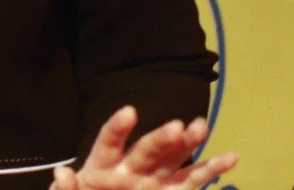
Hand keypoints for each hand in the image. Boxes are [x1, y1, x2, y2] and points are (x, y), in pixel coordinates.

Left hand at [50, 106, 237, 188]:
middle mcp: (131, 168)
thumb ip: (64, 189)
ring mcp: (154, 179)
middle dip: (161, 138)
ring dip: (188, 143)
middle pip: (147, 150)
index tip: (129, 112)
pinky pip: (193, 179)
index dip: (117, 128)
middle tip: (177, 126)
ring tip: (200, 126)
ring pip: (173, 157)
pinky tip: (230, 157)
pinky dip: (212, 169)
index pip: (108, 142)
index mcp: (101, 167)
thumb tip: (63, 172)